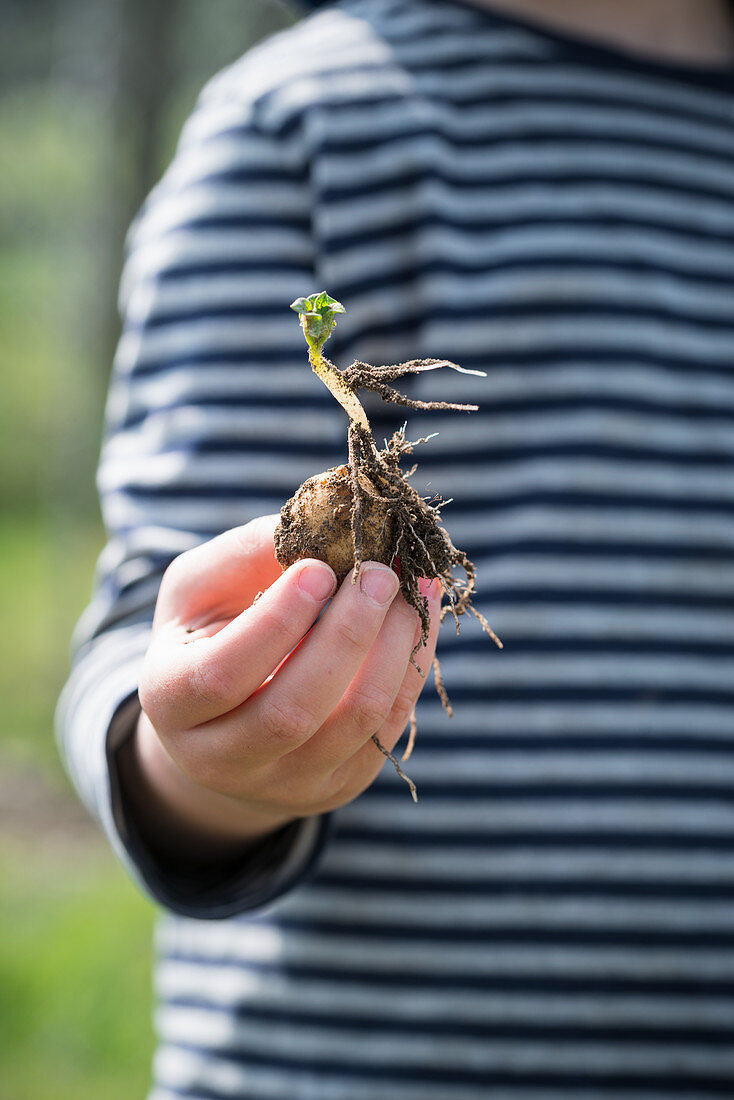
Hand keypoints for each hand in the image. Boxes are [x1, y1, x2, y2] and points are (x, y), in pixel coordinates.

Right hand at [119, 515, 440, 861]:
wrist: (224, 721)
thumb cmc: (210, 634)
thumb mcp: (201, 588)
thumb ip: (245, 554)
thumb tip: (316, 526)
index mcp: (170, 702)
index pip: (220, 675)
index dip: (276, 622)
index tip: (320, 568)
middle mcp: (221, 758)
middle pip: (292, 712)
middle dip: (347, 634)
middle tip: (379, 574)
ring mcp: (285, 782)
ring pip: (352, 724)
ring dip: (392, 650)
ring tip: (410, 591)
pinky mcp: (337, 787)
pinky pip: (387, 730)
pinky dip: (411, 669)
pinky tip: (419, 620)